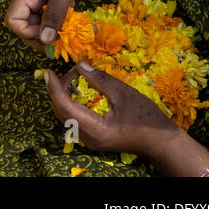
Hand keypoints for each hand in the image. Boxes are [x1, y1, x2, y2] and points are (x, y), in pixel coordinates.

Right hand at [5, 0, 128, 48]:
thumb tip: (45, 41)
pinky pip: (57, 15)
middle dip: (42, 35)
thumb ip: (54, 16)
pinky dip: (65, 24)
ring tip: (72, 37)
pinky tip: (79, 27)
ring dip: (55, 31)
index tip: (48, 37)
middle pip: (27, 22)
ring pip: (43, 21)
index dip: (27, 32)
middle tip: (61, 42)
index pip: (14, 19)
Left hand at [43, 62, 180, 155]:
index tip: (47, 71)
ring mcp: (90, 141)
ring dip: (65, 97)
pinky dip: (72, 104)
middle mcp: (88, 138)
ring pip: (66, 116)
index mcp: (96, 129)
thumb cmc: (147, 118)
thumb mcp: (124, 94)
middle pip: (62, 111)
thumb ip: (100, 80)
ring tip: (73, 79)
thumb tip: (80, 66)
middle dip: (60, 89)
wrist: (161, 142)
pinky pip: (74, 120)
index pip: (65, 106)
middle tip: (69, 72)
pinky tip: (79, 92)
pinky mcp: (93, 139)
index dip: (54, 88)